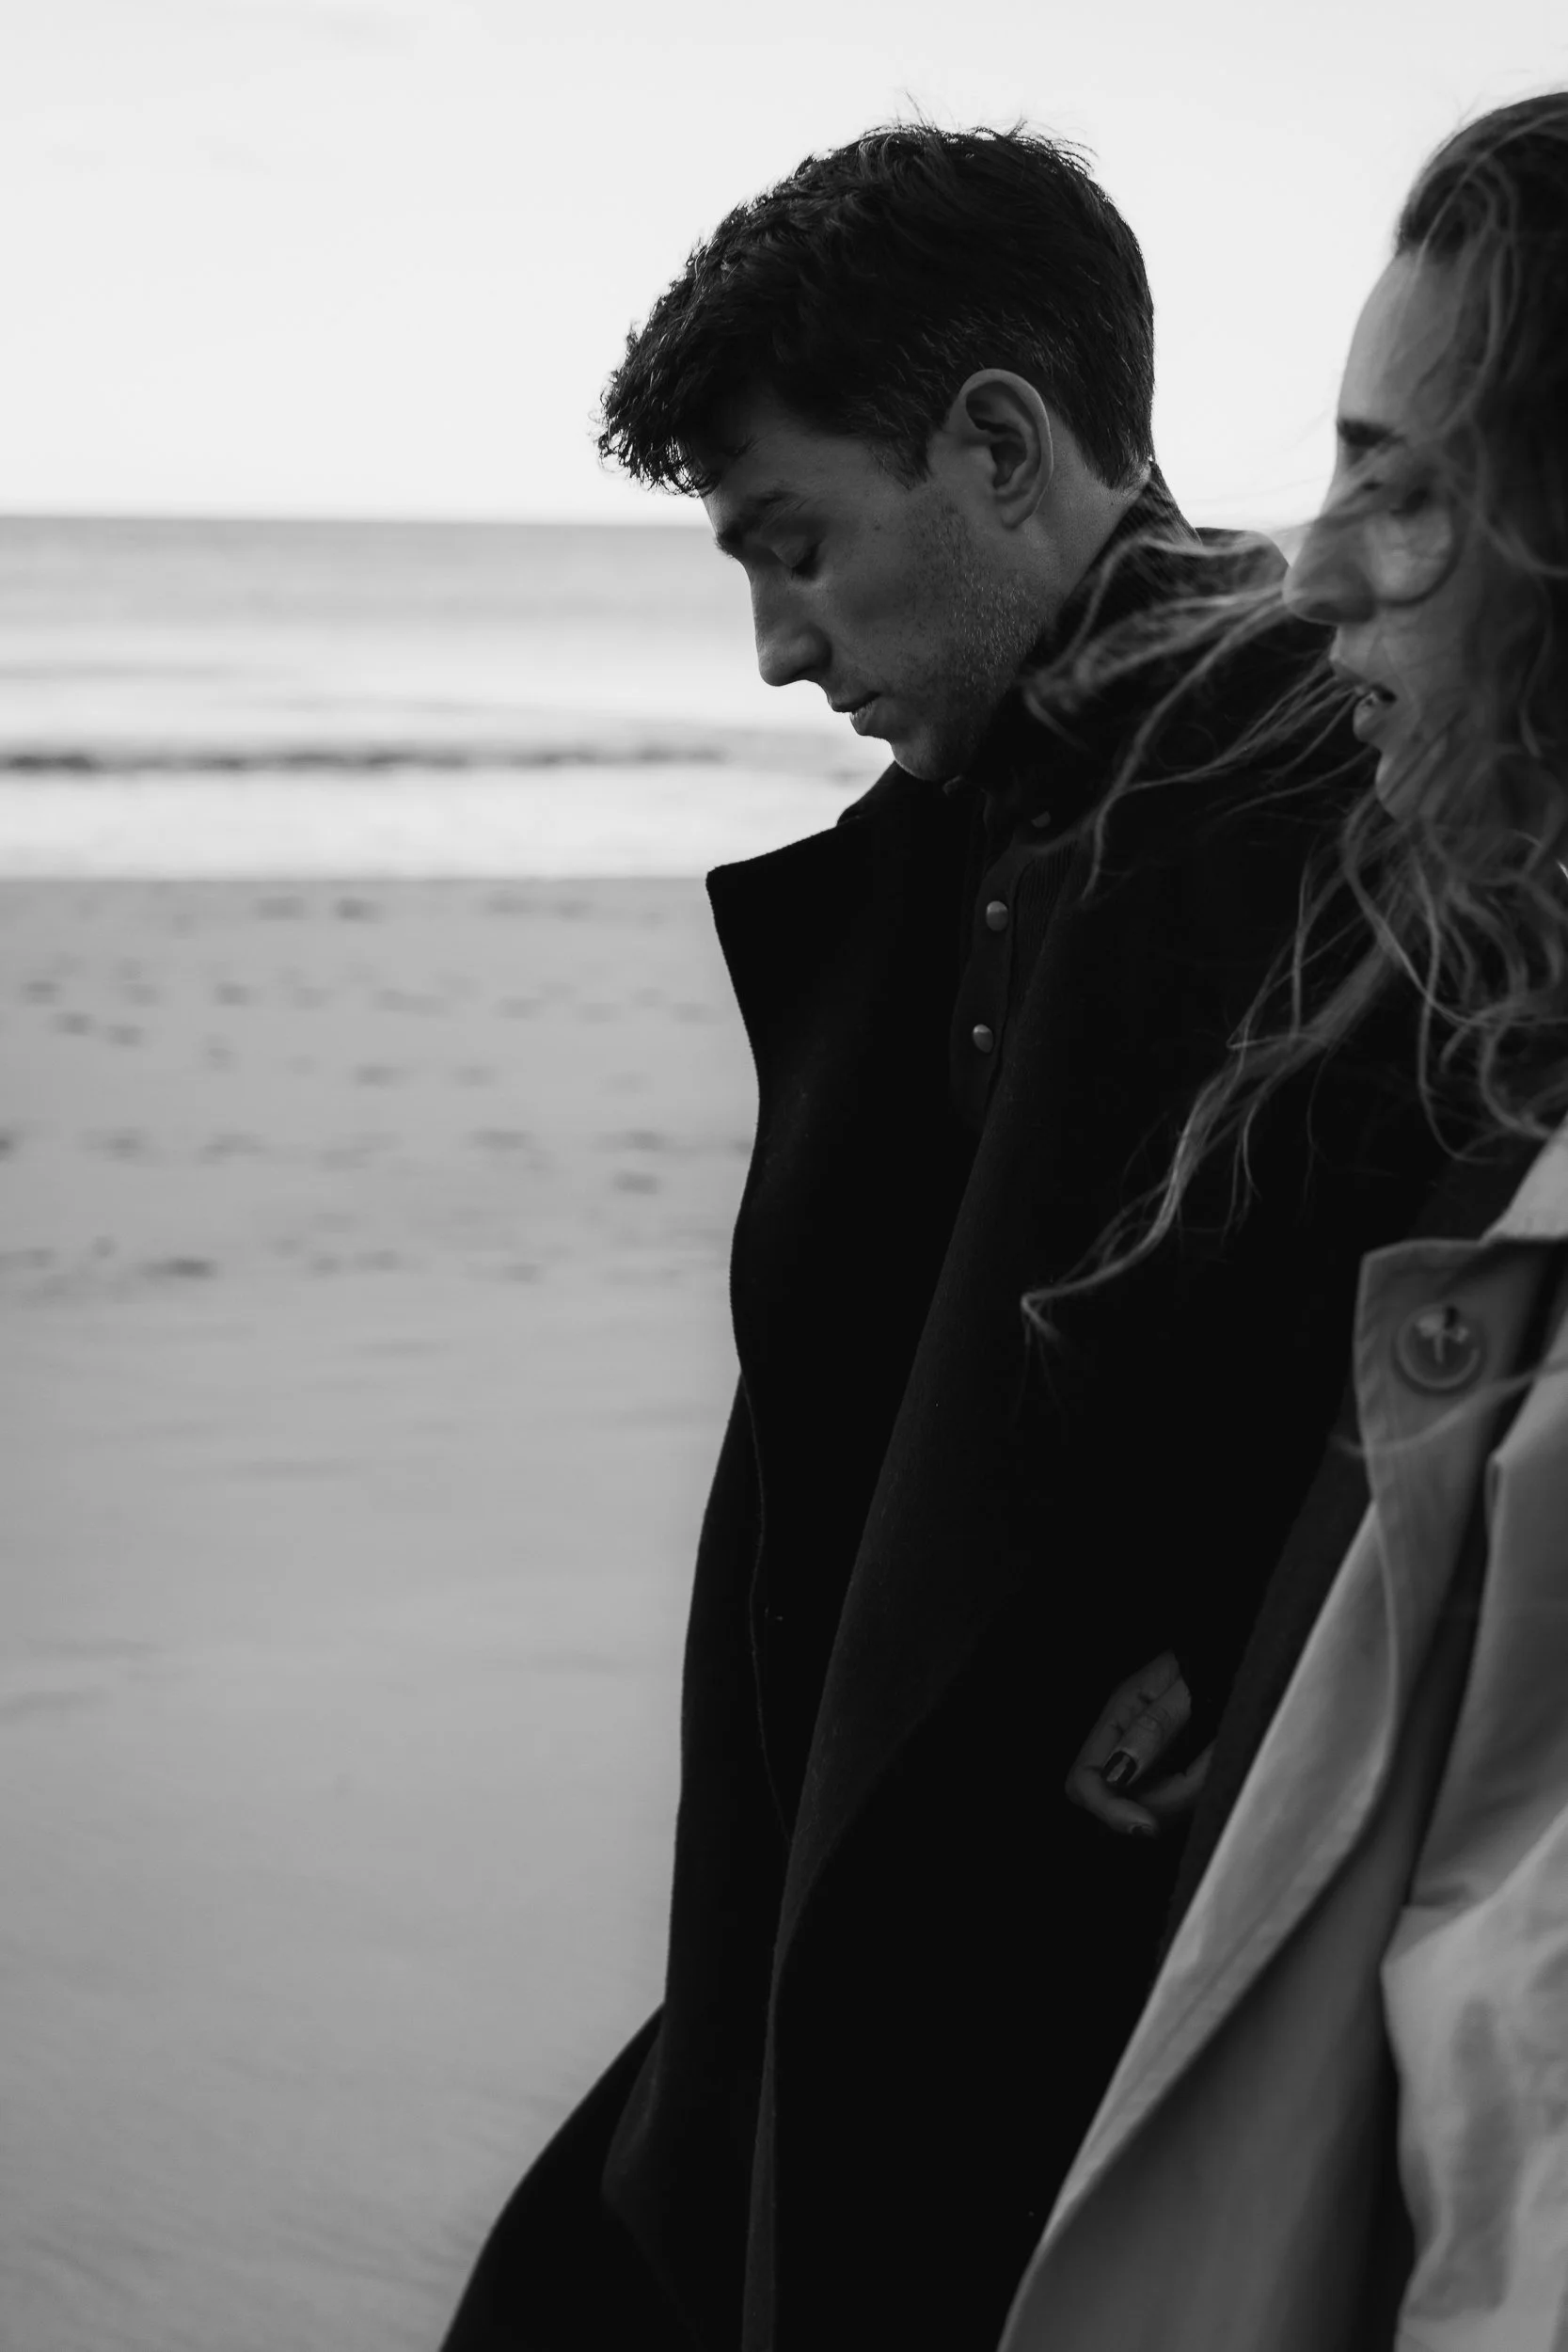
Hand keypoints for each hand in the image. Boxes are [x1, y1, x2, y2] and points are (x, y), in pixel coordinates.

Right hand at [1064, 1651, 1213, 1837]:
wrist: (1244, 1657)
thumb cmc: (1213, 1664)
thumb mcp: (1184, 1688)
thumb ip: (1152, 1727)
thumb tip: (1118, 1773)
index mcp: (1120, 1714)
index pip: (1084, 1777)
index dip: (1107, 1807)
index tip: (1144, 1823)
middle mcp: (1129, 1740)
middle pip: (1111, 1799)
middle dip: (1147, 1809)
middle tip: (1189, 1795)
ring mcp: (1152, 1756)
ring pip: (1147, 1804)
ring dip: (1180, 1800)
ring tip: (1212, 1766)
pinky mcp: (1178, 1768)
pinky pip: (1177, 1798)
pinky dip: (1195, 1793)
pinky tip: (1214, 1767)